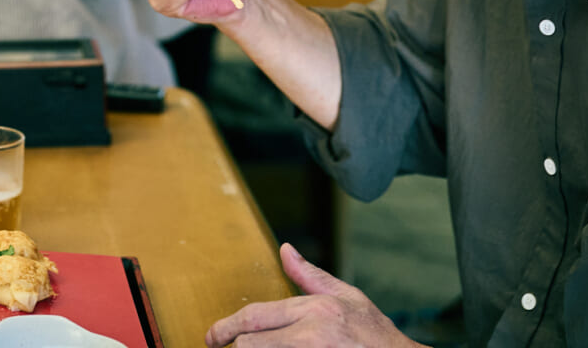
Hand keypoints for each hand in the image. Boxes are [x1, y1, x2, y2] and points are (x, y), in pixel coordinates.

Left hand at [207, 244, 416, 347]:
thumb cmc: (376, 335)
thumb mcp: (347, 296)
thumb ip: (310, 276)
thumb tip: (284, 250)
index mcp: (314, 310)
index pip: (255, 317)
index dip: (225, 328)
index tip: (212, 337)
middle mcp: (310, 336)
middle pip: (250, 344)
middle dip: (235, 347)